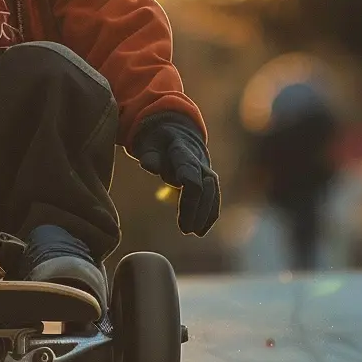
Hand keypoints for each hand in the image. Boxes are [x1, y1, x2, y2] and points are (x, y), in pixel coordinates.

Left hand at [135, 113, 220, 236]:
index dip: (190, 195)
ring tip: (196, 232)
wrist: (177, 130)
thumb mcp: (148, 144)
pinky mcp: (208, 178)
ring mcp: (206, 168)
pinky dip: (210, 212)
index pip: (190, 172)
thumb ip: (149, 156)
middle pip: (203, 186)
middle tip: (186, 230)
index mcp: (182, 150)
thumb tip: (149, 166)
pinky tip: (202, 229)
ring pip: (212, 192)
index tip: (184, 209)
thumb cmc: (156, 140)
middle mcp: (198, 160)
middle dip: (197, 209)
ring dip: (206, 213)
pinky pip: (213, 195)